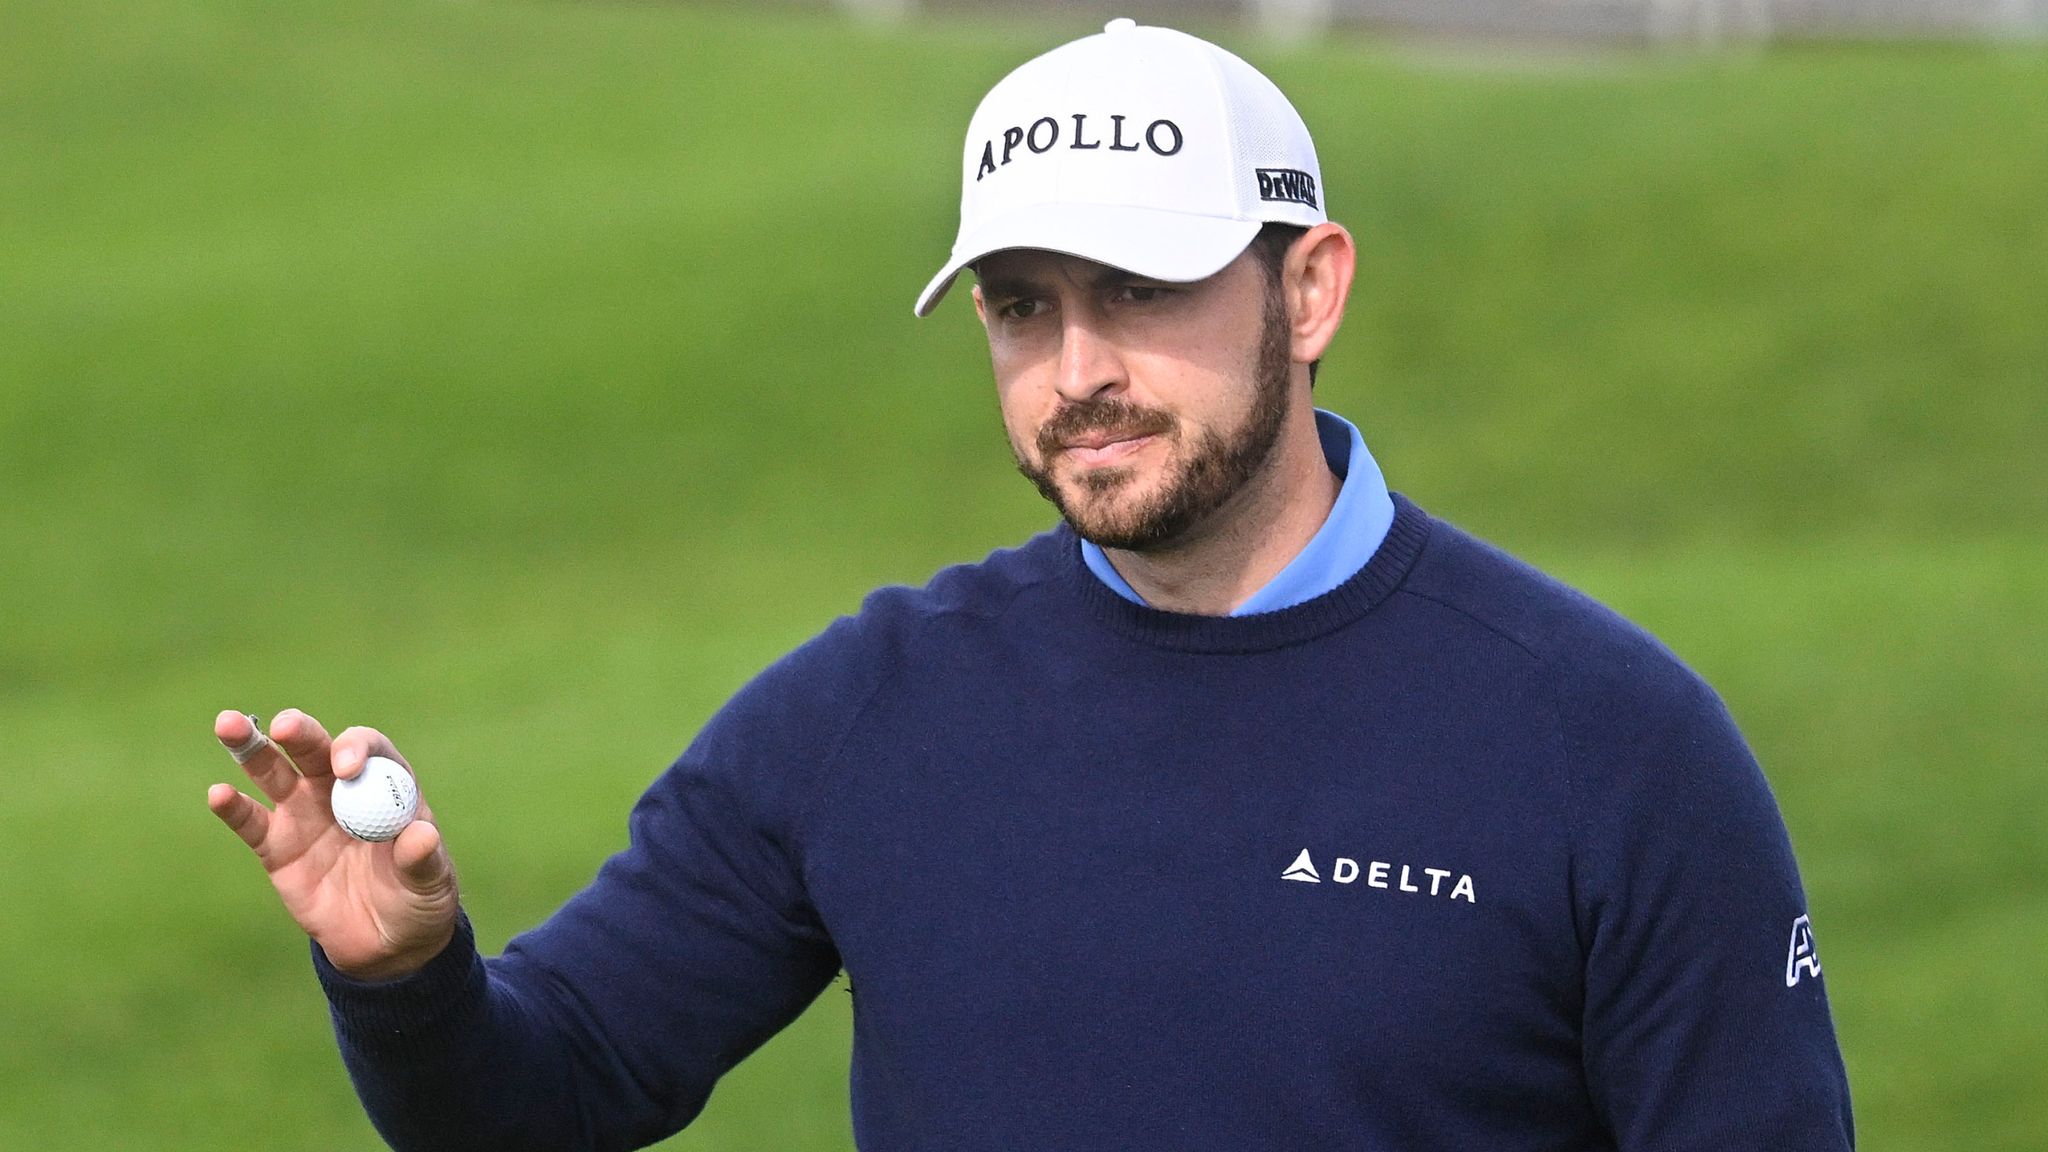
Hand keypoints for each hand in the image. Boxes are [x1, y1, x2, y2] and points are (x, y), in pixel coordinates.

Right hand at [207, 709, 459, 980]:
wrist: (385, 942)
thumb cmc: (418, 899)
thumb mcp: (430, 882)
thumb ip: (423, 859)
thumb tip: (420, 835)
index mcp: (385, 784)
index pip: (368, 750)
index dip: (356, 750)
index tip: (346, 768)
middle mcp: (339, 789)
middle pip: (316, 750)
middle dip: (300, 732)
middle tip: (285, 725)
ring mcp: (303, 814)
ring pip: (273, 772)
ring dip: (251, 747)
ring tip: (229, 724)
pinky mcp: (276, 847)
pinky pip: (251, 822)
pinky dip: (233, 808)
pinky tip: (218, 794)